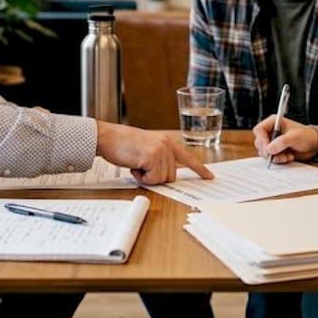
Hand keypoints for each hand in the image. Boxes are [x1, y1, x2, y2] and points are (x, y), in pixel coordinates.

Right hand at [95, 122, 213, 184]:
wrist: (107, 137)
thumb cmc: (122, 144)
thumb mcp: (147, 147)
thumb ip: (159, 157)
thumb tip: (166, 175)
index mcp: (167, 142)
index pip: (188, 157)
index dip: (199, 169)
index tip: (209, 177)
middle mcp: (167, 145)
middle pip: (171, 176)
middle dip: (155, 176)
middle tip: (141, 165)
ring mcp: (161, 150)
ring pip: (162, 179)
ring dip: (147, 177)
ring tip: (136, 163)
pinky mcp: (152, 157)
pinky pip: (152, 180)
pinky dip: (141, 178)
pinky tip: (133, 165)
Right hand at [253, 115, 317, 164]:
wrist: (314, 145)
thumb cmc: (306, 136)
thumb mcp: (294, 137)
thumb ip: (281, 142)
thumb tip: (269, 149)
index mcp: (274, 123)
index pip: (259, 130)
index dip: (261, 139)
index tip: (268, 147)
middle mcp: (271, 132)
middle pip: (259, 142)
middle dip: (268, 151)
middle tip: (277, 154)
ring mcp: (273, 142)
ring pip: (264, 152)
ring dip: (275, 157)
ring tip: (286, 156)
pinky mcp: (276, 151)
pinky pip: (271, 158)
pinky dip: (279, 160)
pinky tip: (289, 157)